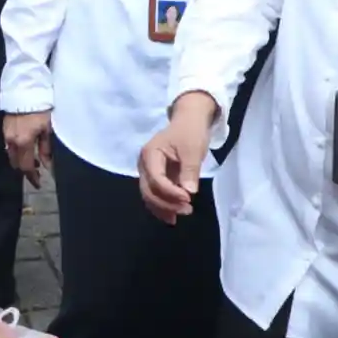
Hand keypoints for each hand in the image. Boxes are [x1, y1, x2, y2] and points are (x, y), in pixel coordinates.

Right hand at [3, 111, 52, 188]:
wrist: (26, 90)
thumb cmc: (41, 109)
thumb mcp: (48, 129)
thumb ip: (46, 149)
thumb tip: (47, 165)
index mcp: (23, 142)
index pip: (25, 166)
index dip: (32, 177)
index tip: (38, 184)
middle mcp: (12, 140)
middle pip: (16, 162)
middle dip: (25, 169)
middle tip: (37, 170)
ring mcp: (6, 133)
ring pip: (12, 154)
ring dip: (21, 159)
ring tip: (33, 158)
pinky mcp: (5, 127)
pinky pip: (9, 145)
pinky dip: (17, 150)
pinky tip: (26, 146)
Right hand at [138, 92, 215, 223]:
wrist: (189, 121)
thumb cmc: (190, 132)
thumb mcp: (193, 148)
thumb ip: (190, 170)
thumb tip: (189, 191)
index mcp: (150, 154)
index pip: (156, 179)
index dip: (170, 192)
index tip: (188, 198)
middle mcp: (144, 164)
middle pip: (148, 190)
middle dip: (166, 203)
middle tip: (187, 210)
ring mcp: (148, 171)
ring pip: (149, 195)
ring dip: (164, 208)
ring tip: (181, 215)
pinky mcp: (155, 176)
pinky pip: (155, 194)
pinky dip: (163, 206)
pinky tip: (172, 216)